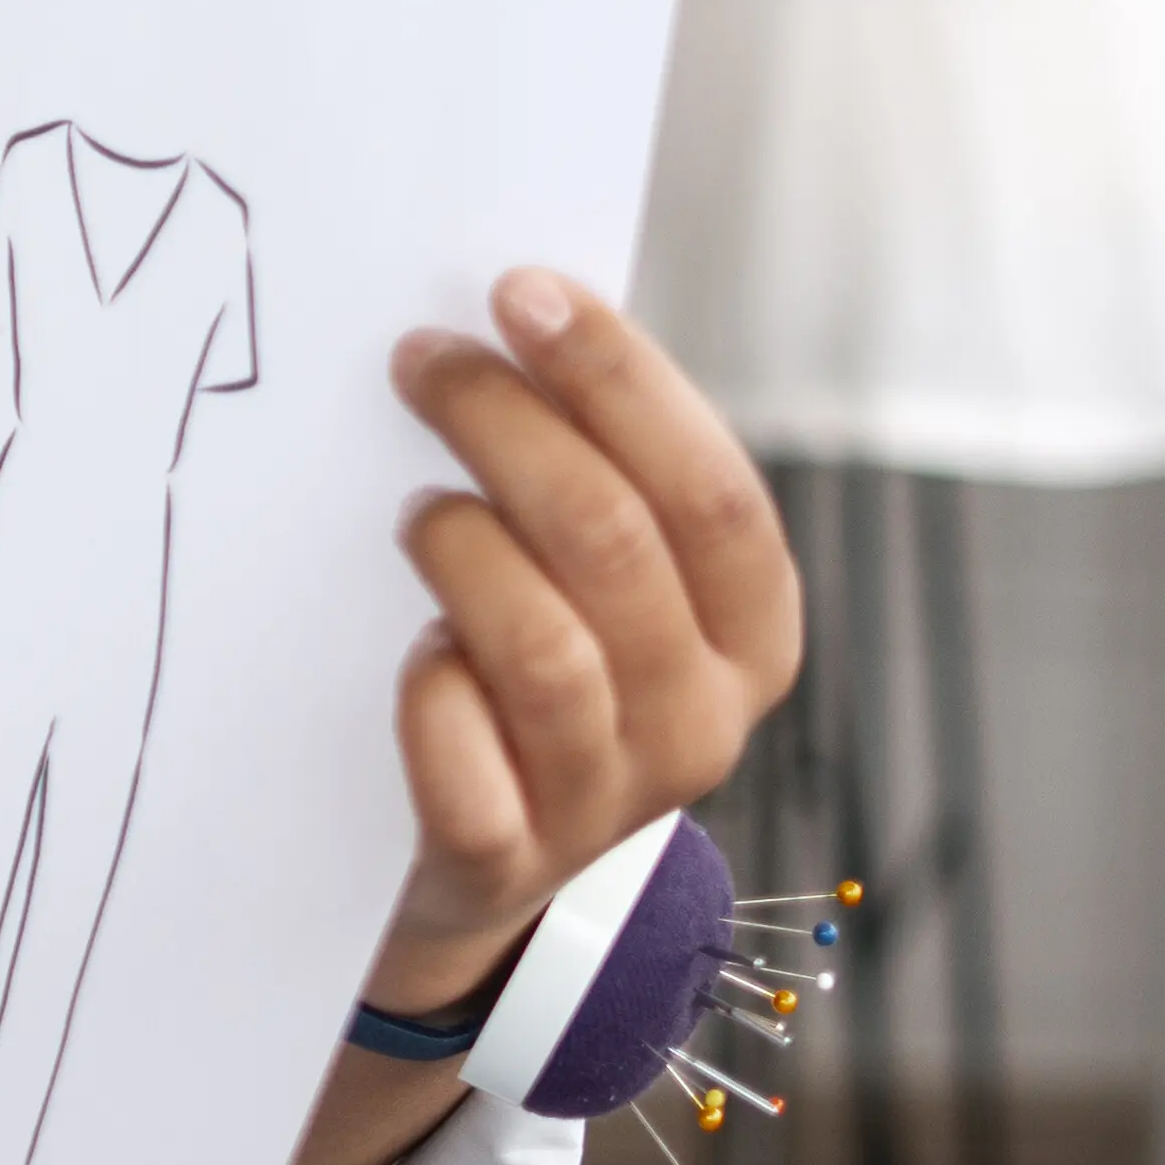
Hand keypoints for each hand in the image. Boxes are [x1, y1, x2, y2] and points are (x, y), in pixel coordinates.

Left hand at [367, 270, 798, 1017]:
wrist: (481, 873)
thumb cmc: (533, 674)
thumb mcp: (600, 585)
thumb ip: (595, 477)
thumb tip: (521, 312)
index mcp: (752, 636)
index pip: (712, 490)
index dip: (619, 380)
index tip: (523, 291)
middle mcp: (701, 721)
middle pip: (616, 544)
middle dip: (508, 426)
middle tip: (422, 362)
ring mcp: (607, 801)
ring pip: (543, 645)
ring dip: (461, 548)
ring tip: (416, 511)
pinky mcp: (504, 859)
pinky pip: (464, 763)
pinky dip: (429, 689)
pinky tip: (413, 651)